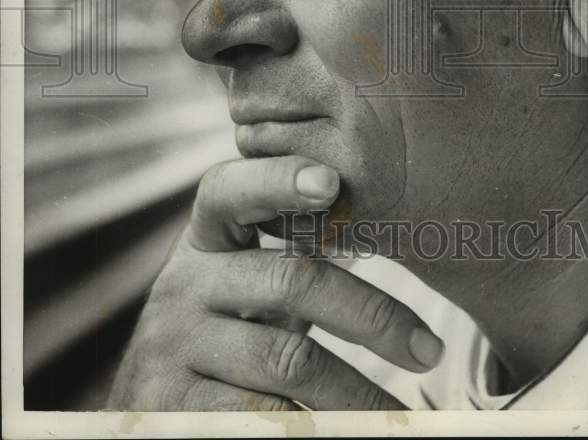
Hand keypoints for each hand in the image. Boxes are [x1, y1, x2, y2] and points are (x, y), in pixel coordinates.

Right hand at [108, 155, 443, 409]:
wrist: (152, 401)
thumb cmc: (227, 324)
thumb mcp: (245, 279)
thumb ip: (293, 254)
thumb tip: (395, 228)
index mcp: (206, 237)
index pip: (229, 190)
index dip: (278, 180)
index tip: (331, 181)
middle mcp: (183, 283)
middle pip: (290, 281)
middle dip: (372, 315)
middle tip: (430, 350)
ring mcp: (172, 346)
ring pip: (288, 360)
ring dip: (358, 393)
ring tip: (403, 417)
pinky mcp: (169, 407)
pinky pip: (261, 414)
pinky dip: (314, 425)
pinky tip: (349, 433)